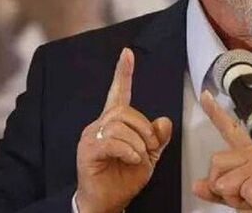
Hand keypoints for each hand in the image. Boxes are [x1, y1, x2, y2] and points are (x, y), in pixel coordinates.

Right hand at [75, 48, 171, 212]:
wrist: (108, 202)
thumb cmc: (123, 179)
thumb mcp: (149, 156)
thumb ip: (158, 138)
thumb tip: (164, 121)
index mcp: (114, 122)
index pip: (119, 92)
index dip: (123, 73)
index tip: (127, 54)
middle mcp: (100, 124)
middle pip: (124, 110)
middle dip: (144, 127)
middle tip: (151, 147)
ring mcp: (91, 136)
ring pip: (119, 125)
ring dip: (138, 142)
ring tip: (141, 157)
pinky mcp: (87, 150)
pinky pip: (111, 141)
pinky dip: (128, 150)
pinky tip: (134, 159)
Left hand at [194, 91, 251, 212]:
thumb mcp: (237, 197)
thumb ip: (217, 189)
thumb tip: (198, 185)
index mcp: (251, 155)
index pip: (230, 129)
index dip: (215, 111)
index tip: (206, 96)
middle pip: (215, 160)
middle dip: (220, 183)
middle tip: (242, 194)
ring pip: (219, 176)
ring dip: (229, 194)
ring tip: (249, 197)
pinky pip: (228, 188)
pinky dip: (237, 201)